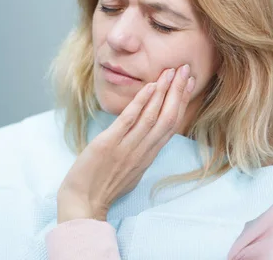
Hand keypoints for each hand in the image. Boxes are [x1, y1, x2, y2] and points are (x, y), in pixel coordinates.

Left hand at [57, 64, 195, 222]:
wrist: (83, 203)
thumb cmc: (103, 187)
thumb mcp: (130, 169)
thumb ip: (139, 151)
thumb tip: (144, 134)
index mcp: (148, 155)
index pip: (172, 125)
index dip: (182, 103)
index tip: (189, 84)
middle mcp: (143, 151)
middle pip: (168, 118)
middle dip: (178, 92)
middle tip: (186, 69)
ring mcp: (127, 147)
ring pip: (153, 117)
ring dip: (163, 92)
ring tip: (171, 72)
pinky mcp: (110, 144)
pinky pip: (129, 120)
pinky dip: (141, 102)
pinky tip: (149, 87)